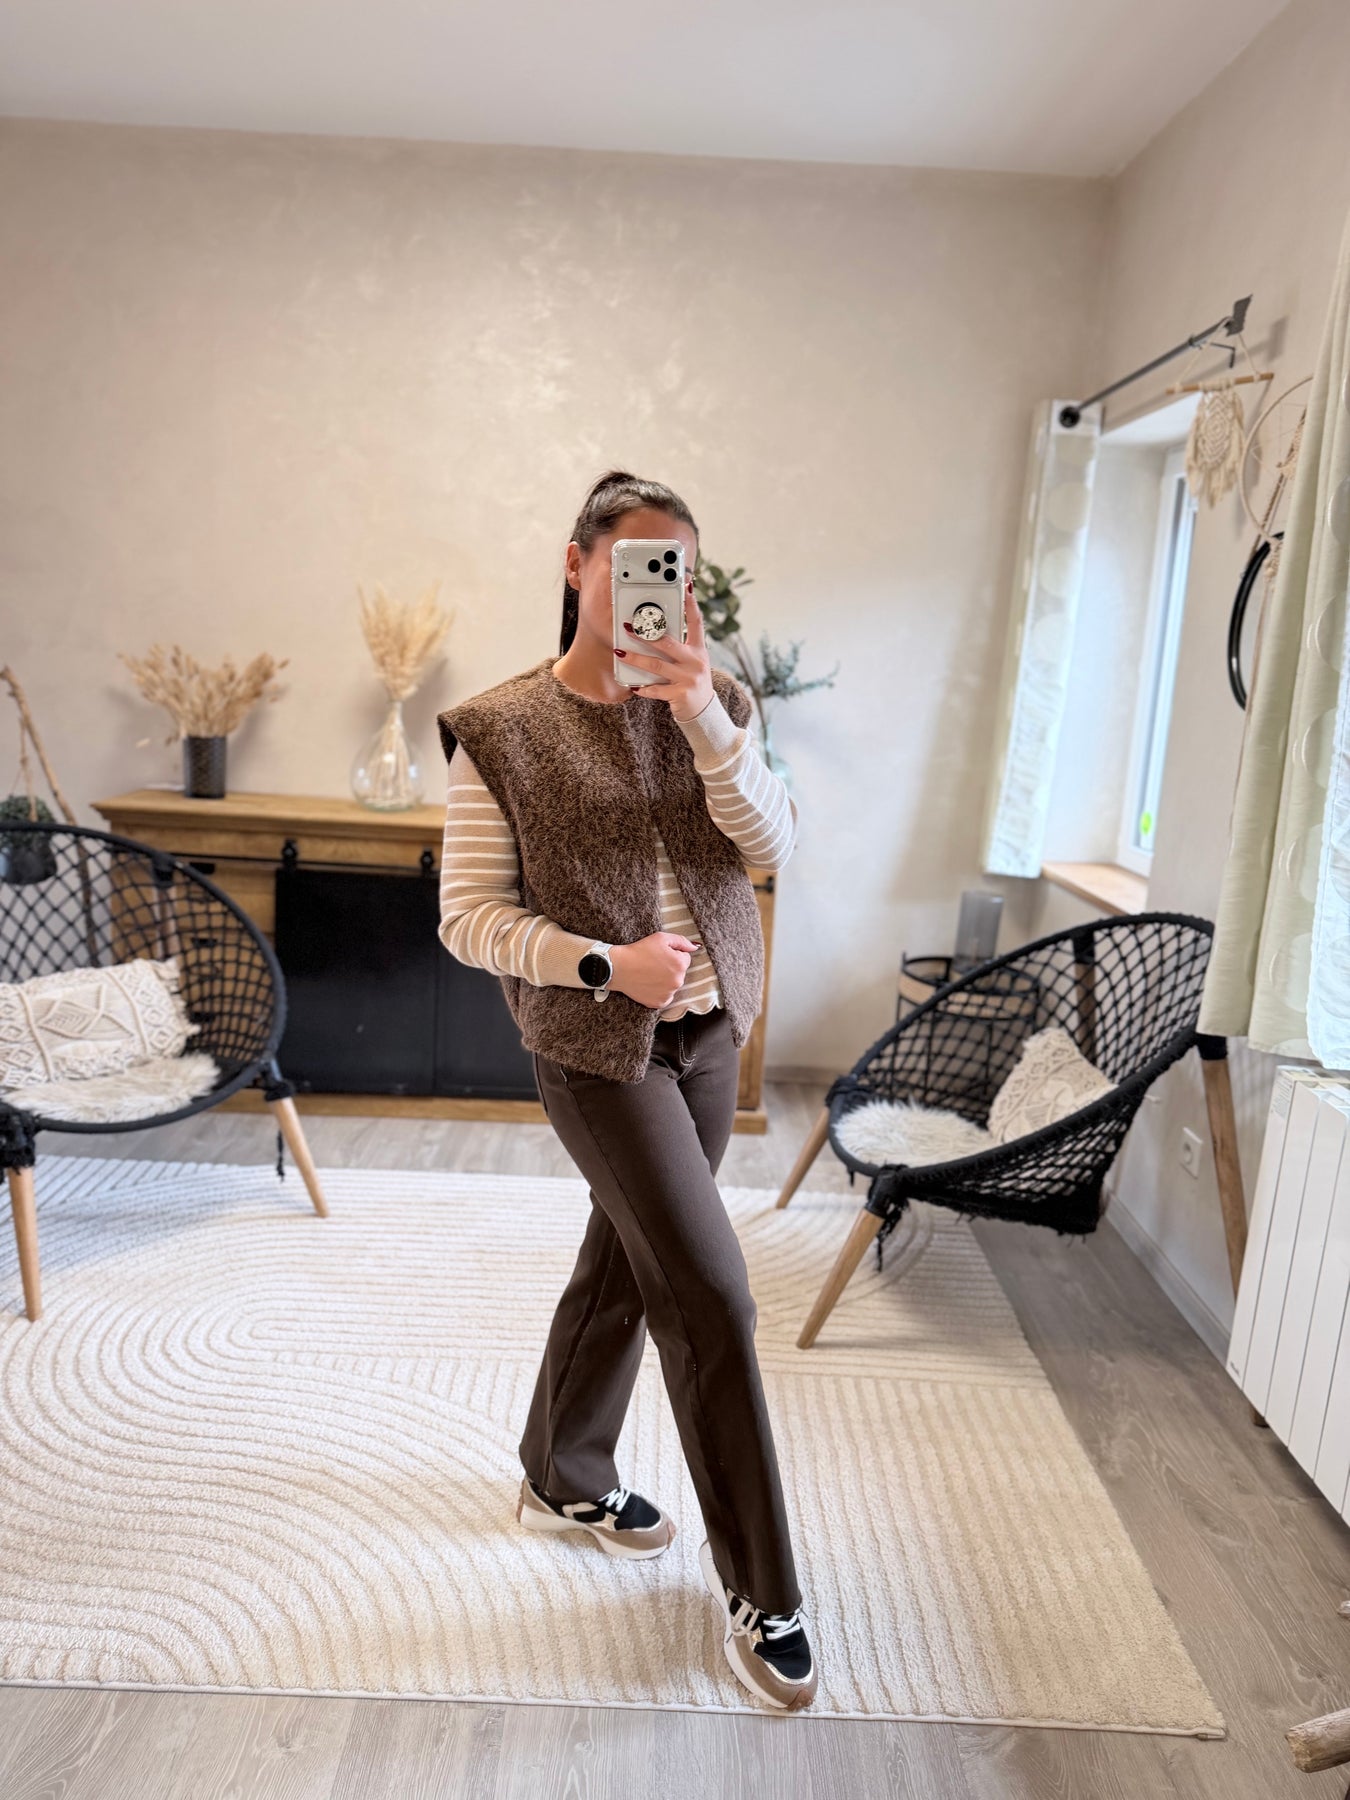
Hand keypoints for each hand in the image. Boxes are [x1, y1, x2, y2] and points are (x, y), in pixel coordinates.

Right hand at [609, 932, 701, 1008]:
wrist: (618, 967)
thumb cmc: (639, 951)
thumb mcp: (661, 938)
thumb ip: (681, 941)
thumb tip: (695, 947)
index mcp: (681, 964)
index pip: (685, 959)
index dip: (672, 955)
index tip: (659, 955)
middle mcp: (678, 981)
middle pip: (680, 973)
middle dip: (670, 968)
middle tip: (653, 964)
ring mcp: (669, 994)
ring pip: (672, 985)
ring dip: (665, 980)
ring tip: (649, 974)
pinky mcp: (659, 1003)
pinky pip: (665, 997)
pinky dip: (659, 992)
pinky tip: (649, 984)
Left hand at [615, 578, 713, 721]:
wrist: (703, 710)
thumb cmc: (692, 680)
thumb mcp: (692, 661)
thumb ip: (679, 647)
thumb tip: (654, 631)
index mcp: (699, 650)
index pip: (696, 622)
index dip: (691, 604)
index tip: (686, 587)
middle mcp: (695, 662)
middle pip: (668, 643)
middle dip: (645, 635)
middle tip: (628, 627)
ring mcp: (688, 678)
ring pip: (657, 665)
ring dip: (636, 659)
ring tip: (620, 652)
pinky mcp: (680, 694)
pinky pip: (656, 690)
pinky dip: (643, 688)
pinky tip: (633, 686)